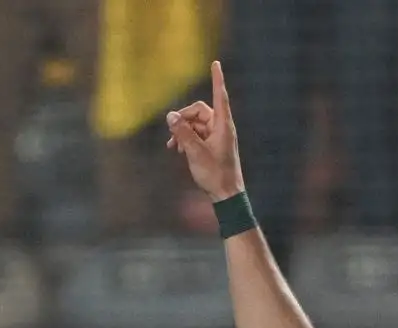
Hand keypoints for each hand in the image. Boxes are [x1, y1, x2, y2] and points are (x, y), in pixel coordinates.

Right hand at [167, 60, 245, 202]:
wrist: (226, 195)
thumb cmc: (215, 174)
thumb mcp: (195, 153)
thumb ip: (182, 133)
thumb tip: (170, 116)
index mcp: (223, 125)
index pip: (220, 96)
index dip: (217, 79)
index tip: (216, 63)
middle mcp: (221, 128)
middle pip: (199, 111)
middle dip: (183, 118)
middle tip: (171, 130)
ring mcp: (216, 137)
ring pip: (195, 124)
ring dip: (182, 131)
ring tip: (173, 146)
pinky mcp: (212, 146)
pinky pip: (196, 135)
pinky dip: (186, 139)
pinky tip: (177, 149)